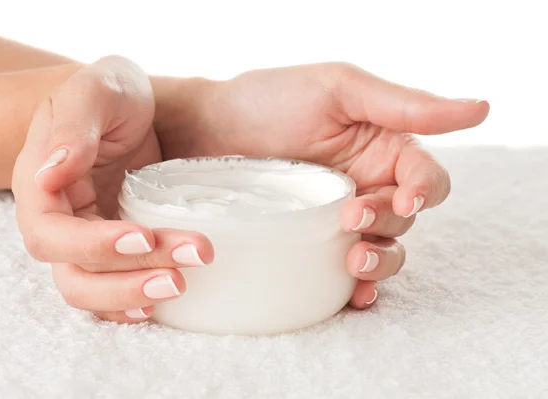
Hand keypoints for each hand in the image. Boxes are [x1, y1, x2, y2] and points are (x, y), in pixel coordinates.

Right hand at [12, 56, 212, 321]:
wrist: (128, 107)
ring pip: (93, 288)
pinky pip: (112, 287)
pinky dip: (133, 302)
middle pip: (74, 272)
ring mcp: (85, 237)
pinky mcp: (113, 247)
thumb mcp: (96, 91)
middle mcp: (58, 220)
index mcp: (40, 185)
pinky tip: (164, 302)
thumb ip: (73, 127)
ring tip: (181, 284)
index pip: (51, 232)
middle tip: (179, 275)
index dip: (92, 244)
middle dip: (125, 280)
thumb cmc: (109, 93)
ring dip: (135, 294)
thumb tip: (49, 175)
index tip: (142, 237)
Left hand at [158, 62, 488, 308]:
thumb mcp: (338, 90)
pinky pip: (344, 273)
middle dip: (388, 226)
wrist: (204, 129)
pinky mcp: (308, 243)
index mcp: (381, 149)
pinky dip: (354, 286)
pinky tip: (350, 292)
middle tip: (351, 220)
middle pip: (405, 221)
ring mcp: (336, 218)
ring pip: (382, 249)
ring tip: (353, 259)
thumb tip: (480, 109)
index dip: (424, 193)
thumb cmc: (268, 99)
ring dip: (379, 261)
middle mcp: (365, 185)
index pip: (425, 180)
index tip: (402, 198)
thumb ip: (405, 105)